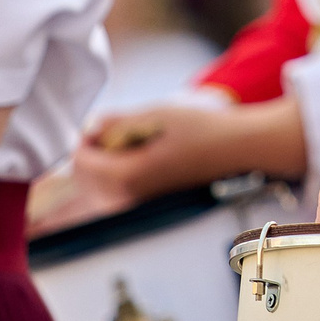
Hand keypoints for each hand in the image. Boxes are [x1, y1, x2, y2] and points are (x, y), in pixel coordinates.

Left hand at [30, 99, 301, 232]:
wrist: (238, 150)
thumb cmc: (203, 130)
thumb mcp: (156, 115)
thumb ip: (117, 122)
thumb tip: (91, 129)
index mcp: (129, 176)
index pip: (81, 162)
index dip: (86, 138)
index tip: (105, 124)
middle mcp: (130, 198)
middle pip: (85, 179)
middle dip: (92, 153)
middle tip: (117, 131)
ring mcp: (140, 205)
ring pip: (98, 188)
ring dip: (104, 164)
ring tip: (130, 144)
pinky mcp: (150, 205)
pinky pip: (116, 193)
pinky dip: (117, 174)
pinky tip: (140, 157)